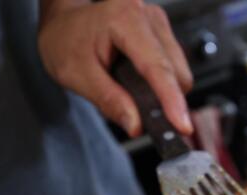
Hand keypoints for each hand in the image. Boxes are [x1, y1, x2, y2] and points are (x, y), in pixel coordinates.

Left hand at [38, 0, 192, 135]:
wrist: (64, 23)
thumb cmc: (65, 40)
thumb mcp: (77, 75)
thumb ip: (109, 100)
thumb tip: (136, 125)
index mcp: (124, 18)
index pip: (157, 67)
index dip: (171, 100)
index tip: (181, 126)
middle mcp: (147, 16)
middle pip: (176, 73)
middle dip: (165, 100)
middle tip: (139, 115)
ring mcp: (158, 24)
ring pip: (179, 73)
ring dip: (164, 92)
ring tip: (131, 92)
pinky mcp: (162, 34)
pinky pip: (174, 68)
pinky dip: (162, 84)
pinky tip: (138, 83)